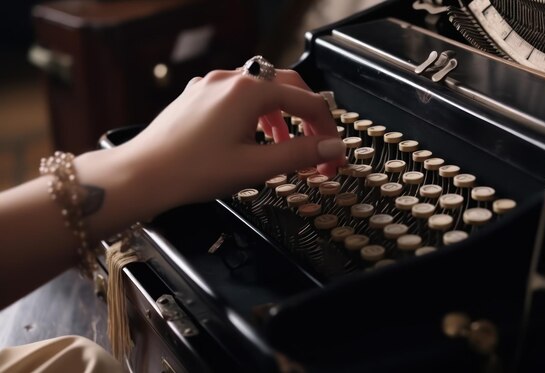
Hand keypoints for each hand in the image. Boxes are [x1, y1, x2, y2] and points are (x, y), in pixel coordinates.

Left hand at [117, 68, 345, 208]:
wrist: (142, 174)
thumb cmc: (191, 171)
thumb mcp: (255, 167)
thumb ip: (299, 154)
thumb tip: (331, 148)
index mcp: (250, 91)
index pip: (307, 103)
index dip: (327, 131)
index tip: (333, 155)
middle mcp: (231, 79)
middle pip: (288, 88)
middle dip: (308, 117)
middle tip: (319, 144)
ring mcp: (211, 85)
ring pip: (262, 91)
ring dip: (282, 116)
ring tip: (285, 146)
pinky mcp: (198, 96)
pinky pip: (239, 97)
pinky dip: (257, 114)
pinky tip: (253, 137)